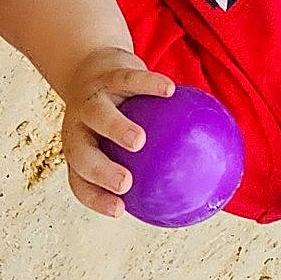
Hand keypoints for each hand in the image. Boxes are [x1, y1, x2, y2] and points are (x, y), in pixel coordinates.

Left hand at [56, 47, 173, 217]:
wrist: (94, 69)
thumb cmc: (120, 118)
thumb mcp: (130, 146)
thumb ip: (157, 167)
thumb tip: (201, 193)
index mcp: (81, 151)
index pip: (81, 182)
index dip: (95, 198)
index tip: (120, 210)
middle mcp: (79, 128)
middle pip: (80, 152)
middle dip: (99, 171)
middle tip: (126, 184)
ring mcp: (91, 100)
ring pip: (98, 114)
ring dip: (115, 128)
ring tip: (139, 140)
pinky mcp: (108, 74)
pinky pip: (130, 79)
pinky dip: (148, 84)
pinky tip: (170, 91)